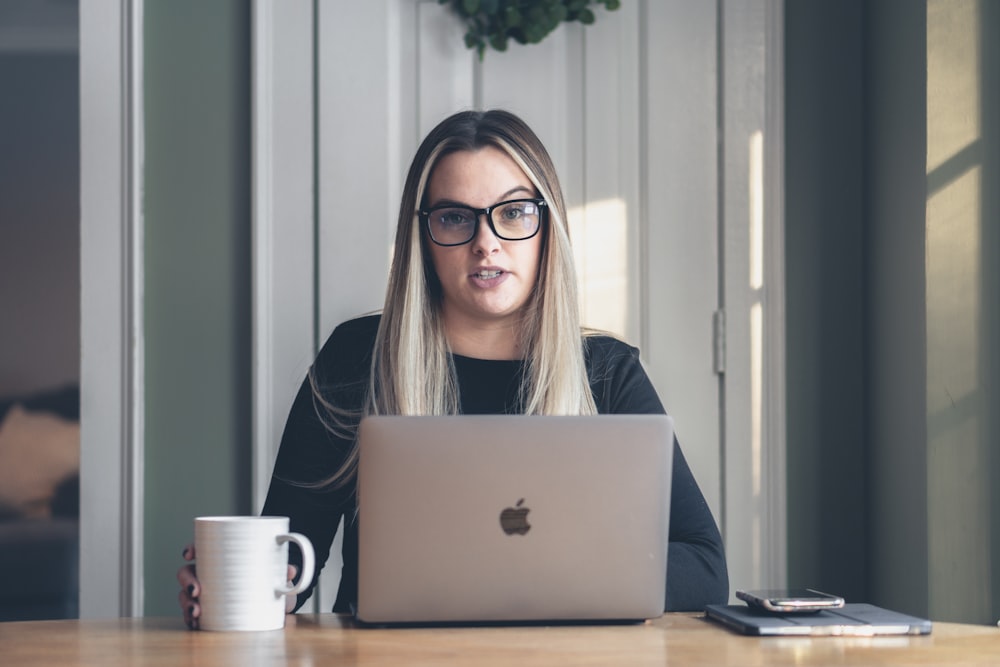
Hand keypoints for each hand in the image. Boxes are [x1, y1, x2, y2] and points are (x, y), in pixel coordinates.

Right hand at [177, 543, 298, 629]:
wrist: (279, 600)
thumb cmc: (272, 577)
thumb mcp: (279, 572)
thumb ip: (284, 569)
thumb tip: (290, 570)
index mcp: (222, 557)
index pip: (201, 548)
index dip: (192, 548)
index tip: (190, 554)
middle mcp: (210, 574)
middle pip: (187, 573)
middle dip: (187, 581)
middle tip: (197, 590)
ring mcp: (208, 593)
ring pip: (186, 595)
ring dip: (187, 603)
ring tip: (196, 612)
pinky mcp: (211, 612)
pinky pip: (194, 615)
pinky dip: (192, 620)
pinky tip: (195, 624)